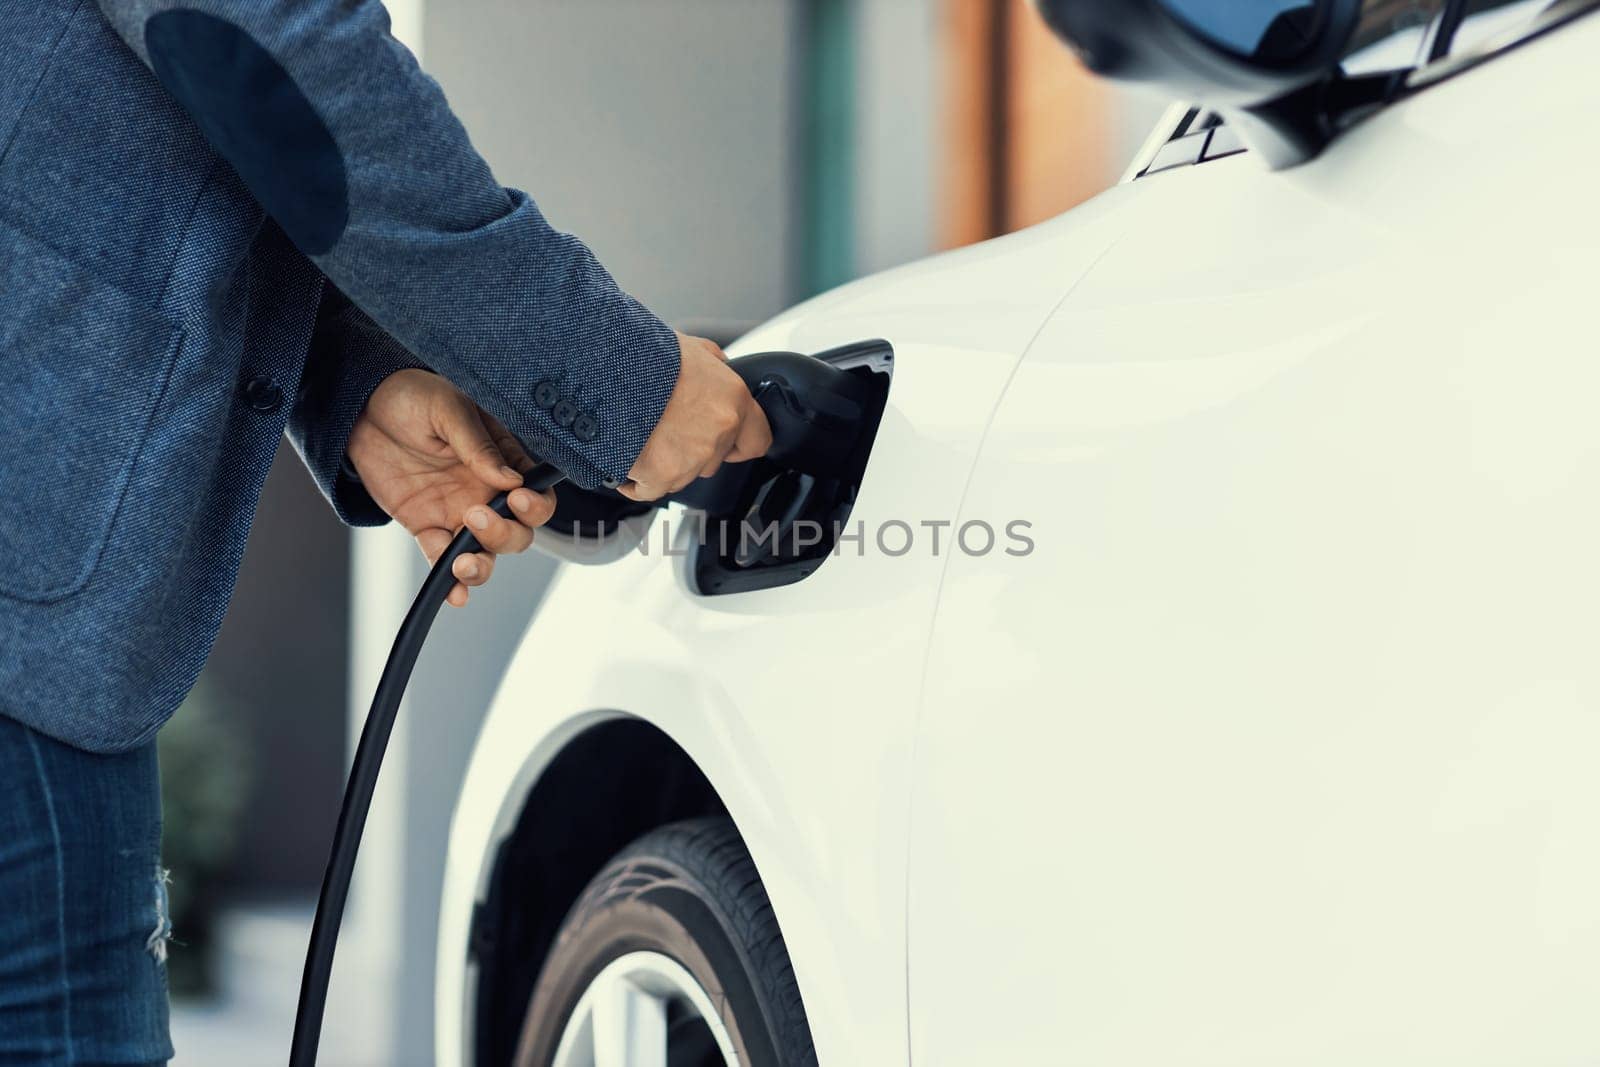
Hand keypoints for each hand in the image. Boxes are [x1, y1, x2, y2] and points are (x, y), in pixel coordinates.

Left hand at [347, 369, 555, 606]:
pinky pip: (442, 559)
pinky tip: (453, 594)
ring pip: (485, 553)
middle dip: (505, 536)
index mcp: (504, 460)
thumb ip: (479, 445)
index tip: (517, 500)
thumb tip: (510, 479)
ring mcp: (458, 512)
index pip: (537, 494)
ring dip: (482, 566)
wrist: (360, 407)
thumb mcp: (449, 408)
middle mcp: (487, 492)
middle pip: (517, 532)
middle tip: (475, 518)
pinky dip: (449, 581)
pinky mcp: (426, 526)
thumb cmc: (413, 396)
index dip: (536, 506)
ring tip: (463, 564)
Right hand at [618, 332, 771, 500]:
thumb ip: (714, 365)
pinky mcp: (661, 476)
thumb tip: (718, 370)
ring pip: (683, 476)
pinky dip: (637, 481)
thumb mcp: (691, 346)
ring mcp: (692, 457)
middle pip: (714, 460)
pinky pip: (650, 490)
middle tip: (667, 426)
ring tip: (642, 434)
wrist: (605, 369)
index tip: (728, 442)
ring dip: (665, 462)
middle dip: (694, 449)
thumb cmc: (644, 354)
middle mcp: (719, 431)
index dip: (739, 441)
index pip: (758, 440)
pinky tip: (627, 460)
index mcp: (732, 398)